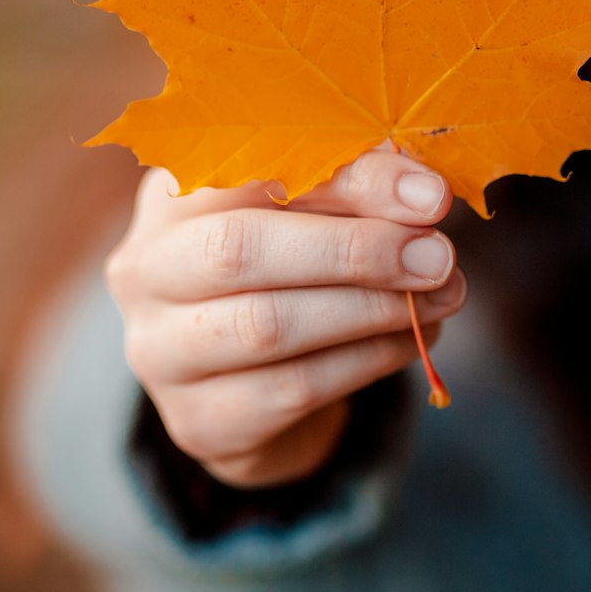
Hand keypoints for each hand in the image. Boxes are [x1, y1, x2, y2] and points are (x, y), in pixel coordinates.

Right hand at [105, 151, 465, 487]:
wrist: (248, 386)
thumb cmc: (290, 269)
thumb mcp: (312, 214)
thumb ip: (355, 190)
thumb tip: (424, 192)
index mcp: (172, 194)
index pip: (249, 170)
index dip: (345, 178)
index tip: (429, 194)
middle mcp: (146, 269)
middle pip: (239, 249)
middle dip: (353, 250)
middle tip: (437, 255)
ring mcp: (160, 351)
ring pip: (268, 326)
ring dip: (371, 309)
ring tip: (443, 296)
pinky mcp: (197, 421)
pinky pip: (292, 391)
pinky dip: (366, 361)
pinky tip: (410, 340)